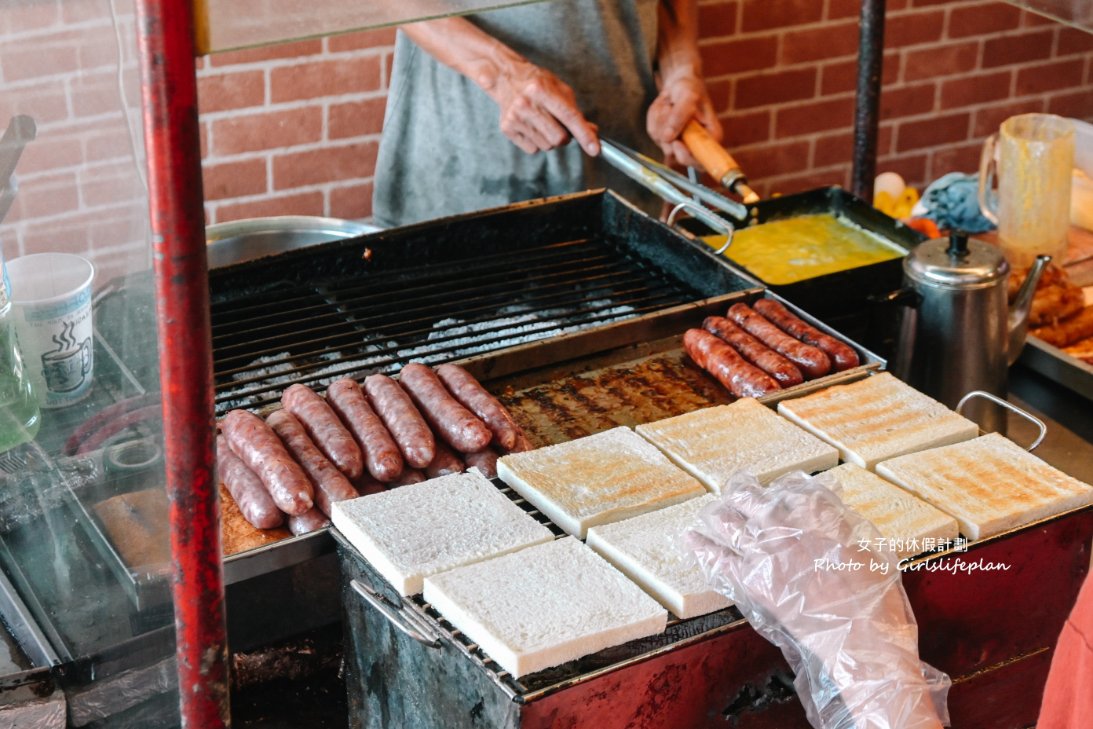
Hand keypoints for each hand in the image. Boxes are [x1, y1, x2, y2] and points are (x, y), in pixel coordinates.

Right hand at [488, 60, 599, 156]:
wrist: (505, 79)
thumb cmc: (537, 83)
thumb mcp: (559, 89)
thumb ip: (576, 111)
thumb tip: (592, 133)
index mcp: (541, 89)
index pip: (569, 116)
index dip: (584, 135)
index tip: (595, 149)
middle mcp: (526, 104)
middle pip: (559, 138)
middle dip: (566, 137)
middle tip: (559, 124)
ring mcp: (515, 118)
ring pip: (547, 146)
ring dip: (550, 138)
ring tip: (542, 122)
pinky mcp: (507, 129)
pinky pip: (533, 149)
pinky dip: (537, 142)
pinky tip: (532, 126)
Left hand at [646, 74, 721, 167]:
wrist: (679, 83)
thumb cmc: (690, 88)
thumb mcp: (688, 97)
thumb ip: (680, 116)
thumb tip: (669, 137)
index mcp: (711, 138)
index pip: (701, 162)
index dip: (687, 157)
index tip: (677, 143)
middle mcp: (695, 144)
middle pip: (675, 154)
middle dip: (668, 129)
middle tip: (670, 108)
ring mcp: (679, 142)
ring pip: (661, 142)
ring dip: (660, 119)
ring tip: (669, 103)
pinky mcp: (665, 138)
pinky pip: (653, 133)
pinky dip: (655, 117)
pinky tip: (664, 107)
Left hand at [685, 471, 947, 728]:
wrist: (860, 639)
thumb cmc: (874, 599)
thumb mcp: (870, 550)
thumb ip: (843, 525)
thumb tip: (831, 505)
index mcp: (819, 513)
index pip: (792, 487)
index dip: (783, 488)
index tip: (779, 489)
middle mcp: (786, 524)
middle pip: (752, 496)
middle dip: (743, 492)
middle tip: (737, 490)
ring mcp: (764, 550)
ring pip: (729, 522)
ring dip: (720, 514)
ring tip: (714, 511)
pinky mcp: (751, 580)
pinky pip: (718, 559)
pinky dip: (702, 547)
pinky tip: (689, 538)